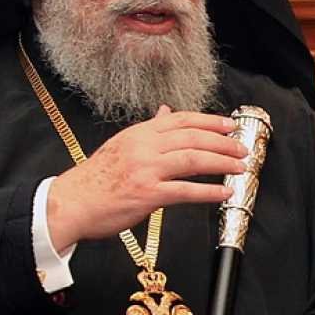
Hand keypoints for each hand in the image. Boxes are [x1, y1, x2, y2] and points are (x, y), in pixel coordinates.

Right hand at [47, 105, 246, 250]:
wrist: (72, 202)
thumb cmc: (96, 178)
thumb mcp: (121, 145)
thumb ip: (148, 131)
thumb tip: (165, 112)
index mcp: (139, 133)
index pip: (181, 119)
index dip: (209, 120)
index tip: (229, 125)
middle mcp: (144, 147)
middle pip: (192, 137)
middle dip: (222, 142)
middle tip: (241, 148)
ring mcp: (146, 170)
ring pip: (193, 159)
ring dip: (221, 163)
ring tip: (239, 167)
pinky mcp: (148, 194)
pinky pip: (185, 190)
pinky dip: (208, 191)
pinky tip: (223, 193)